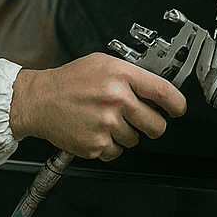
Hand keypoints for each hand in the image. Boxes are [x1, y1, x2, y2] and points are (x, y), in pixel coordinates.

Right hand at [8, 52, 186, 161]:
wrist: (38, 100)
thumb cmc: (70, 81)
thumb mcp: (102, 64)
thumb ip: (131, 74)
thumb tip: (157, 89)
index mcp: (120, 75)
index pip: (164, 92)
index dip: (177, 104)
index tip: (178, 110)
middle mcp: (116, 99)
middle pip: (157, 125)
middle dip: (153, 125)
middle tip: (140, 120)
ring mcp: (106, 124)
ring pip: (136, 140)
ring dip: (126, 134)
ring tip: (106, 120)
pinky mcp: (95, 144)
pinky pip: (116, 152)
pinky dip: (109, 146)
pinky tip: (96, 131)